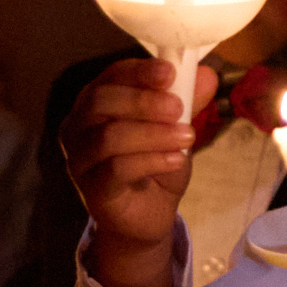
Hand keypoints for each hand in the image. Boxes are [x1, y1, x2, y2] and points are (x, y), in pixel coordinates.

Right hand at [60, 55, 218, 286]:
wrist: (149, 215)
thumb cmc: (156, 164)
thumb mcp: (176, 128)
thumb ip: (187, 101)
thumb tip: (207, 75)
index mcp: (96, 102)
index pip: (110, 76)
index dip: (139, 71)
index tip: (170, 71)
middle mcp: (79, 126)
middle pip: (100, 101)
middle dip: (143, 101)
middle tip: (178, 108)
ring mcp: (80, 159)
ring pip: (108, 136)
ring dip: (152, 133)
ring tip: (186, 137)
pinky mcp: (92, 189)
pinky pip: (115, 169)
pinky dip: (150, 161)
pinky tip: (175, 160)